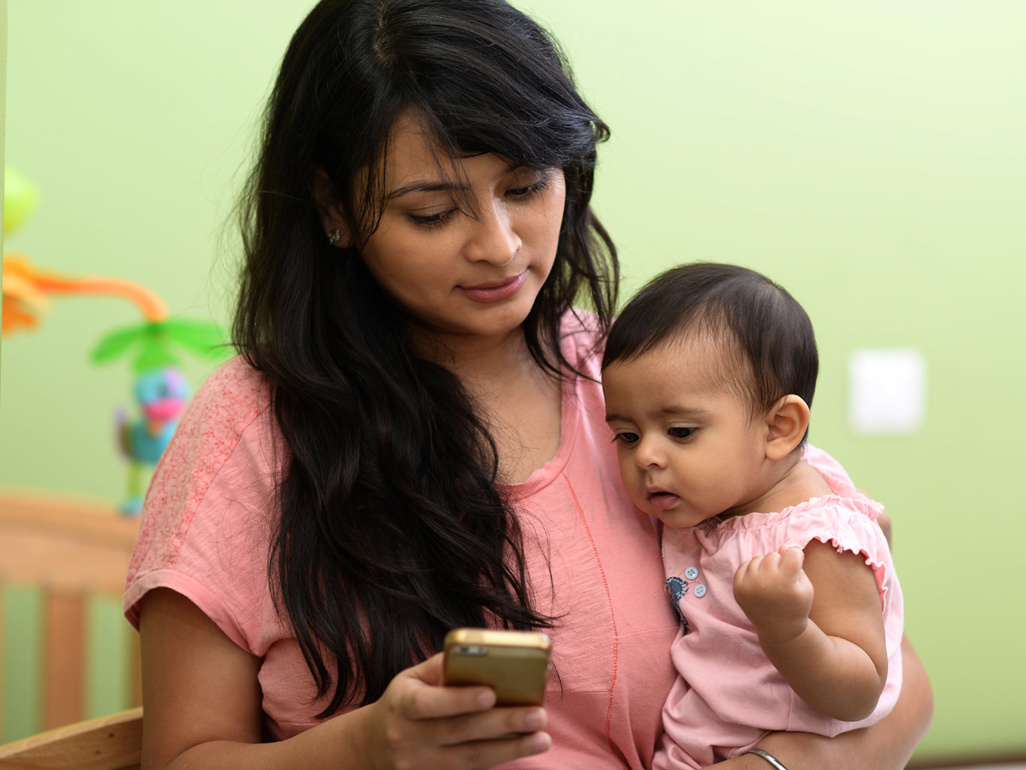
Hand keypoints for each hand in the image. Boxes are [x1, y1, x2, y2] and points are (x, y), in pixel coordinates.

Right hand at [363, 652, 550, 769]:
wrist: (373, 745)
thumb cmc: (405, 700)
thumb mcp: (413, 678)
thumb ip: (443, 666)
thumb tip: (484, 654)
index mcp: (402, 704)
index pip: (428, 703)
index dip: (459, 699)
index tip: (492, 693)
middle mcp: (407, 737)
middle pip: (459, 732)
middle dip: (502, 723)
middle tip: (538, 715)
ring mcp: (418, 765)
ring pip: (469, 759)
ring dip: (510, 748)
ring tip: (541, 738)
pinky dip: (496, 760)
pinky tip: (520, 748)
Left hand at [734, 546, 813, 645]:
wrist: (778, 629)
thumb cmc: (796, 606)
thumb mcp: (805, 587)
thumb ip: (796, 563)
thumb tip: (782, 546)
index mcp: (786, 582)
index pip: (792, 552)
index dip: (797, 558)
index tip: (797, 568)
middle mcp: (765, 581)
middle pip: (773, 555)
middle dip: (780, 563)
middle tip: (783, 579)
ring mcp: (749, 584)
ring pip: (758, 558)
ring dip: (765, 566)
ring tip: (772, 582)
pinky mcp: (738, 588)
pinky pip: (745, 565)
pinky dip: (753, 570)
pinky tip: (760, 583)